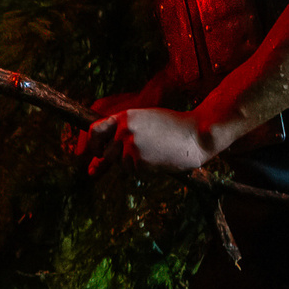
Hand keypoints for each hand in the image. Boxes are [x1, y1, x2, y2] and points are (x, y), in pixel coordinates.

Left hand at [73, 106, 214, 174]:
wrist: (196, 134)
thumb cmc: (172, 126)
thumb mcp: (145, 118)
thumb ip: (124, 128)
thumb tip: (102, 149)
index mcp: (125, 116)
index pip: (94, 131)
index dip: (93, 144)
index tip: (96, 151)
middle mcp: (124, 130)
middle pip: (107, 153)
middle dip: (119, 157)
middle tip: (140, 152)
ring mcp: (131, 146)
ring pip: (121, 165)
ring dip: (133, 164)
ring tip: (154, 152)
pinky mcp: (139, 161)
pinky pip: (134, 172)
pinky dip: (144, 170)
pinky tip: (158, 159)